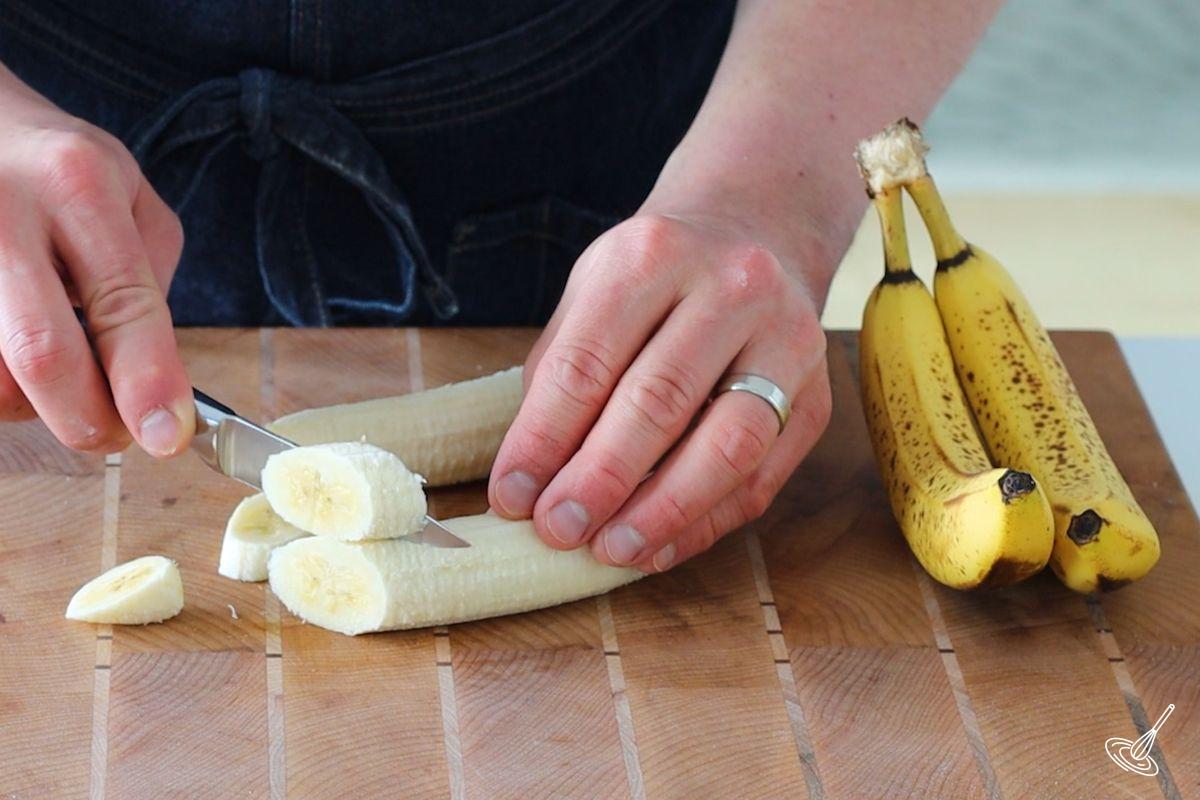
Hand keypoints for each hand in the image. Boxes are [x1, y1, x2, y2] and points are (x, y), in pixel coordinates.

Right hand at [0, 66, 192, 455]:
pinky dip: (4, 384)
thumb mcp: (126, 191)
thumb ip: (149, 275)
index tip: (165, 435)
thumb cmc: (54, 167)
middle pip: (43, 352)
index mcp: (78, 184)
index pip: (122, 302)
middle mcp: (4, 212)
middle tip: (114, 432)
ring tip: (55, 359)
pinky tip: (14, 348)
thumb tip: (151, 376)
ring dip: (34, 400)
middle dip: (88, 416)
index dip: (147, 380)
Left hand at [488, 212, 831, 571]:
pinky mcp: (816, 395)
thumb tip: (528, 480)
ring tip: (610, 550)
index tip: (511, 496)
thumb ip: (561, 374)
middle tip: (557, 529)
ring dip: (662, 511)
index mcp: (654, 255)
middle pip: (658, 402)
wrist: (759, 233)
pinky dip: (706, 522)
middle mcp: (731, 288)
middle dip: (599, 480)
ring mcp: (786, 340)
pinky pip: (762, 476)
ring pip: (727, 444)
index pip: (587, 362)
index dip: (543, 439)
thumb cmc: (659, 277)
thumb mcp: (595, 291)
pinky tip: (659, 547)